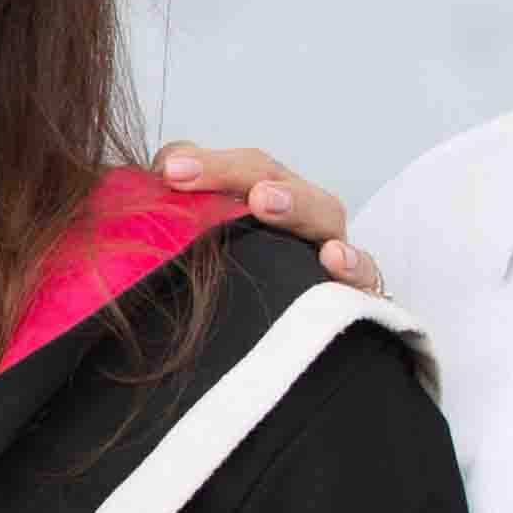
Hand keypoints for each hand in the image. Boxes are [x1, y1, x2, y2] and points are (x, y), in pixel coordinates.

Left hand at [152, 145, 383, 293]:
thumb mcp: (203, 255)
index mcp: (259, 199)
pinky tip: (332, 260)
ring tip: (264, 201)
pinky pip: (366, 273)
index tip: (168, 171)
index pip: (232, 168)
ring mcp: (328, 247)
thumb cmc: (239, 293)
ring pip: (322, 211)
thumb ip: (175, 218)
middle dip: (232, 172)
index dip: (203, 163)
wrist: (292, 350)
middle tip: (188, 176)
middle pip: (271, 178)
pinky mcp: (357, 289)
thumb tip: (146, 189)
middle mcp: (295, 216)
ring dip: (293, 203)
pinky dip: (354, 263)